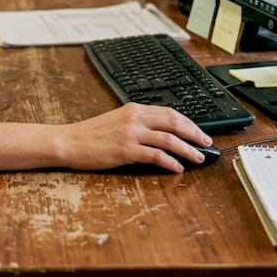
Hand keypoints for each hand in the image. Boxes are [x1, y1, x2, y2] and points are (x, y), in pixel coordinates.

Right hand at [61, 104, 214, 172]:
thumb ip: (138, 123)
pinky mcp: (126, 150)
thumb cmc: (91, 135)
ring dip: (188, 149)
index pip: (169, 112)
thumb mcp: (117, 120)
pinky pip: (156, 156)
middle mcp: (135, 118)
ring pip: (169, 140)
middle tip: (207, 143)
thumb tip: (161, 133)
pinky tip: (178, 168)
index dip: (188, 122)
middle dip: (194, 133)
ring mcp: (131, 134)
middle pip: (174, 123)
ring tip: (198, 157)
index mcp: (134, 109)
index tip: (199, 131)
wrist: (69, 142)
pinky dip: (170, 162)